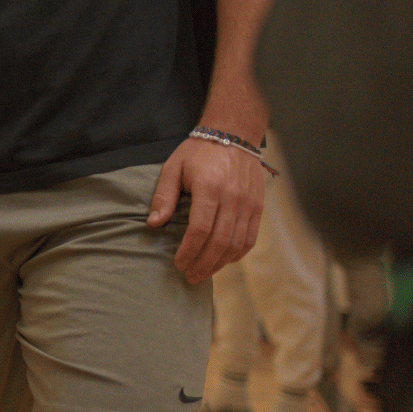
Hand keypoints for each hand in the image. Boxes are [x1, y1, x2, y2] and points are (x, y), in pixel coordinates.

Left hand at [149, 137, 265, 282]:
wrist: (233, 135)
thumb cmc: (198, 152)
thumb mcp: (173, 168)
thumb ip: (164, 196)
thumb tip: (154, 224)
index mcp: (210, 188)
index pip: (200, 229)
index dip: (189, 251)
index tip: (178, 264)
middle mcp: (233, 199)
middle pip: (220, 241)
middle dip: (204, 263)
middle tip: (190, 277)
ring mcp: (249, 204)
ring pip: (237, 243)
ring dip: (220, 263)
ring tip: (203, 273)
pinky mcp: (258, 207)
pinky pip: (250, 238)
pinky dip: (237, 253)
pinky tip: (223, 261)